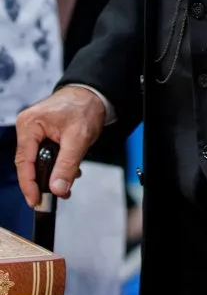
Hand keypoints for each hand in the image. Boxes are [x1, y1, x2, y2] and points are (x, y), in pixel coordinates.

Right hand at [15, 87, 105, 205]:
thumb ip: (67, 165)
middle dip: (44, 181)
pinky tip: (70, 170)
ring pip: (38, 161)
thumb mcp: (78, 138)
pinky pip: (44, 154)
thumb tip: (57, 189)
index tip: (35, 201)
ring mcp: (34, 130)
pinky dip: (56, 164)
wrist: (94, 93)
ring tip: (68, 183)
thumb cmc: (85, 106)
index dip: (29, 185)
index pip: (24, 162)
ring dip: (53, 173)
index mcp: (30, 124)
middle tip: (58, 194)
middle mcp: (27, 127)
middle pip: (30, 163)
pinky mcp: (42, 133)